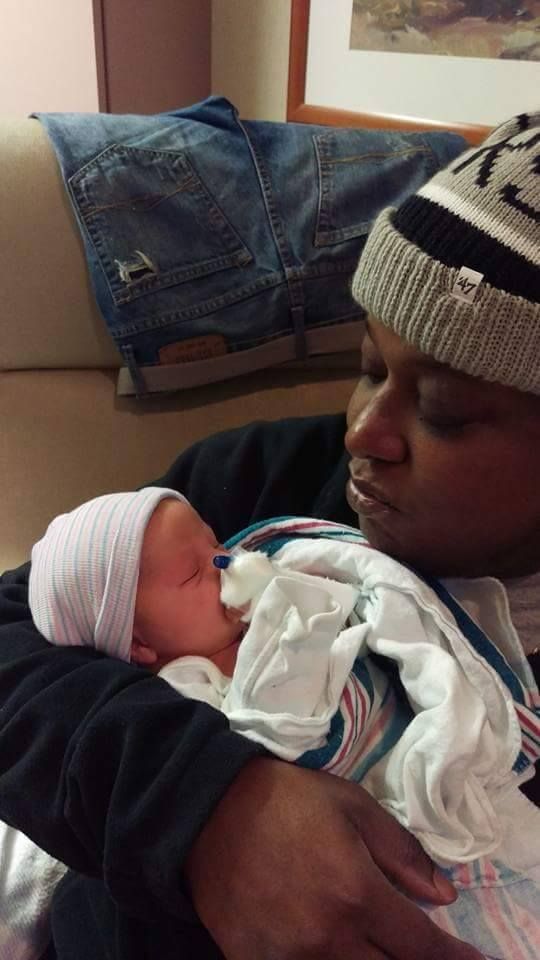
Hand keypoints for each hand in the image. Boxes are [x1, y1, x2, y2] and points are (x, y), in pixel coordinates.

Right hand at [185, 757, 483, 958]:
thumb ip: (401, 853)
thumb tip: (443, 897)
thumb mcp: (352, 807)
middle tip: (410, 946)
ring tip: (369, 941)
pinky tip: (330, 946)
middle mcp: (328, 937)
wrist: (206, 810)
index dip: (454, 958)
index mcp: (356, 893)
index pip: (422, 946)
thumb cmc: (286, 800)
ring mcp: (290, 959)